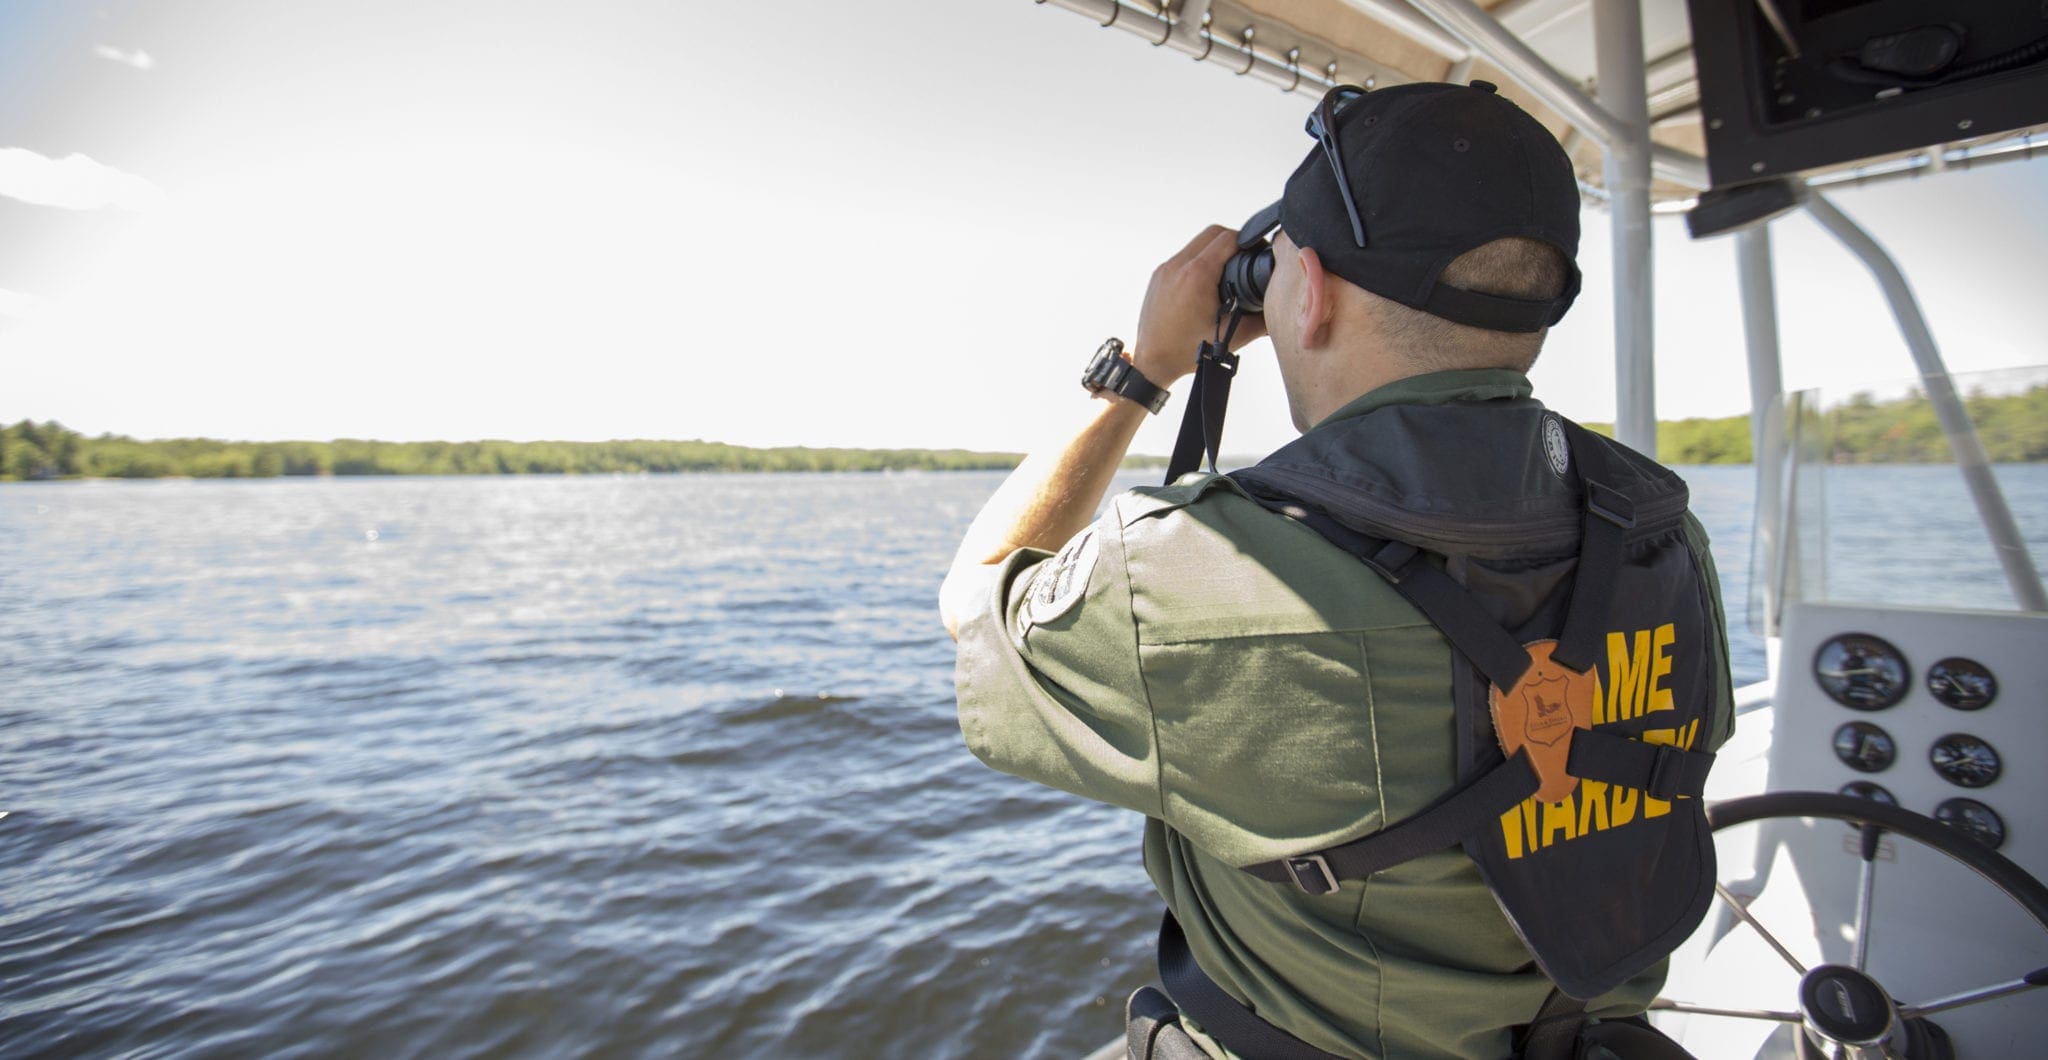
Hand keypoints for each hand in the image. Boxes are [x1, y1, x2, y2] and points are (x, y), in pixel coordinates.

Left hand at [1130, 226, 1267, 385]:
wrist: (1152, 360)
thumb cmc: (1188, 351)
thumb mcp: (1232, 337)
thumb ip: (1262, 322)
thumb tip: (1280, 308)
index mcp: (1197, 276)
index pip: (1229, 238)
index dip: (1250, 241)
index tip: (1258, 253)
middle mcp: (1178, 266)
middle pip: (1214, 232)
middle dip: (1234, 240)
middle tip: (1246, 258)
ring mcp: (1166, 268)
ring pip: (1198, 242)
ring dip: (1215, 249)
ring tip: (1228, 269)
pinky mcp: (1159, 274)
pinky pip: (1184, 255)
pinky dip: (1199, 259)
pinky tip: (1208, 279)